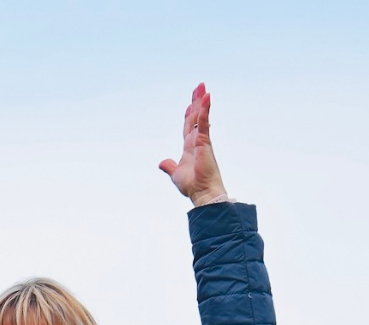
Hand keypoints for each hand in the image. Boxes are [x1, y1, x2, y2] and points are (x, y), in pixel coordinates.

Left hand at [159, 83, 227, 206]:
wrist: (203, 193)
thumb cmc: (193, 186)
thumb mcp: (176, 174)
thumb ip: (170, 166)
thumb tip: (162, 163)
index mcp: (190, 148)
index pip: (188, 127)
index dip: (188, 115)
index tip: (190, 104)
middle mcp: (196, 142)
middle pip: (195, 117)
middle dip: (196, 102)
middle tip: (199, 87)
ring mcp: (201, 140)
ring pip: (199, 116)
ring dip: (201, 101)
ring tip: (202, 87)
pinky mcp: (204, 140)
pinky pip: (203, 121)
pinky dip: (204, 109)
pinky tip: (206, 97)